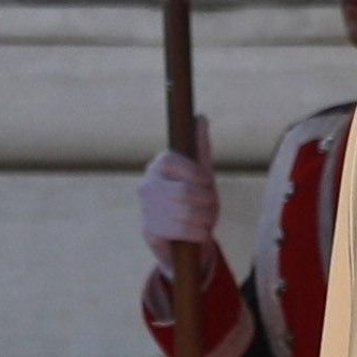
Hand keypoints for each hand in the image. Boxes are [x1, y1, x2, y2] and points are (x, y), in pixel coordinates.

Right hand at [139, 115, 217, 268]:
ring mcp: (146, 208)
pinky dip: (199, 234)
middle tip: (211, 207)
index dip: (198, 175)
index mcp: (158, 165)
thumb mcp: (201, 174)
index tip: (208, 183)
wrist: (184, 239)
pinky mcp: (149, 230)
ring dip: (206, 219)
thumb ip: (200, 147)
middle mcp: (147, 184)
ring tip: (206, 221)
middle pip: (185, 192)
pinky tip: (199, 233)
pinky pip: (183, 231)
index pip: (175, 162)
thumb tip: (201, 117)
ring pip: (187, 213)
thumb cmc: (194, 201)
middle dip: (207, 202)